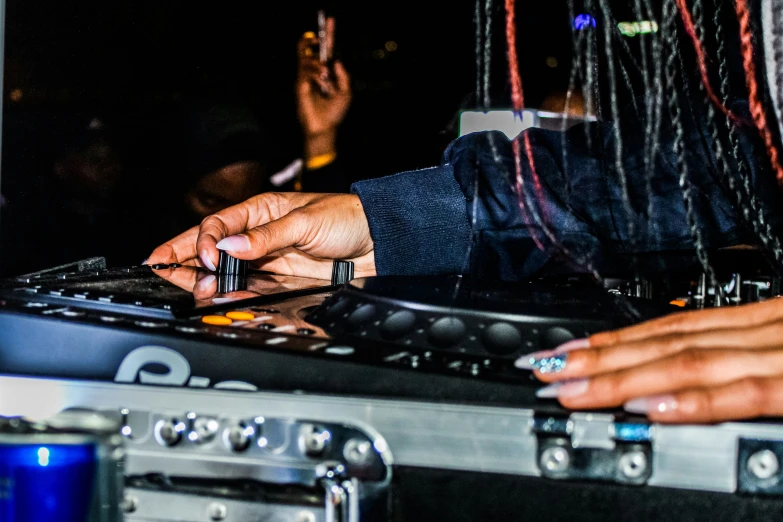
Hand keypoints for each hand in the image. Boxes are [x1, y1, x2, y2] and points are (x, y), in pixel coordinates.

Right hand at [147, 192, 375, 279]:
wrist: (377, 241)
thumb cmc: (346, 218)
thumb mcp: (305, 222)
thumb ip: (266, 237)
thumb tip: (229, 246)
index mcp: (259, 211)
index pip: (218, 224)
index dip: (204, 240)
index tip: (206, 258)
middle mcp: (258, 235)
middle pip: (212, 246)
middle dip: (182, 256)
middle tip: (156, 267)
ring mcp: (267, 257)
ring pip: (226, 269)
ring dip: (203, 277)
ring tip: (180, 286)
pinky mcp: (279, 277)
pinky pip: (248, 286)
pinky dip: (230, 291)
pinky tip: (214, 294)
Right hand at [296, 18, 351, 156]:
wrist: (325, 128)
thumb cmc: (335, 112)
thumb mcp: (346, 93)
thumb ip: (343, 76)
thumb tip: (336, 61)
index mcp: (327, 73)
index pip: (327, 50)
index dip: (328, 35)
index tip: (330, 20)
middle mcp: (315, 72)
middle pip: (310, 49)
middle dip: (313, 39)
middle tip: (318, 37)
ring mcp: (306, 78)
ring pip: (307, 58)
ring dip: (317, 63)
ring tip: (324, 74)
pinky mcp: (300, 85)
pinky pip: (305, 71)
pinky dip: (314, 73)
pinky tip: (320, 81)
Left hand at [516, 298, 782, 422]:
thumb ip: (744, 364)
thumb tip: (682, 384)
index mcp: (763, 322)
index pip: (673, 329)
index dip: (614, 342)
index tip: (566, 352)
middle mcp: (765, 332)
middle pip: (666, 343)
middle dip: (600, 359)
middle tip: (546, 370)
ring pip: (688, 362)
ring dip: (623, 376)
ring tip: (571, 388)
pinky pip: (744, 393)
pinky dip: (691, 401)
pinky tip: (644, 407)